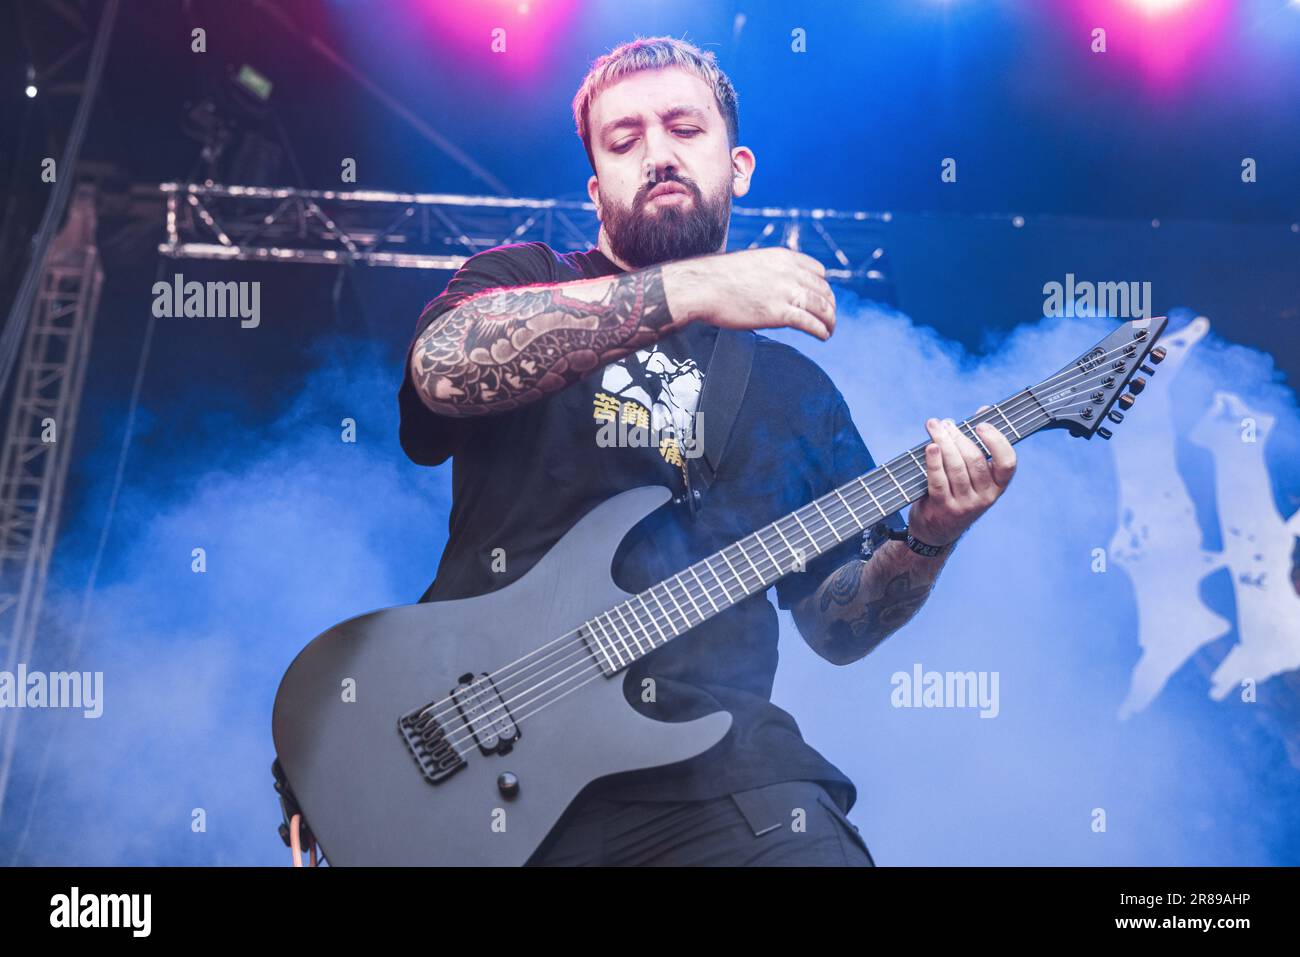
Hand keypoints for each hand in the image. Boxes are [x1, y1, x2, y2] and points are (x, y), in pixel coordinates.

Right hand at [663, 247, 835, 340]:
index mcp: (783, 257)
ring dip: (830, 320)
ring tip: (830, 330)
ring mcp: (785, 292)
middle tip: (829, 317)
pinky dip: (821, 331)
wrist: (701, 287)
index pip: (818, 270)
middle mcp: (789, 272)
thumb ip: (768, 271)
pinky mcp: (780, 313)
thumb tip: (771, 284)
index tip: (822, 297)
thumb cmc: (717, 278)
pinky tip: (823, 336)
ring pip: (822, 307)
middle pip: (823, 290)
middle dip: (830, 305)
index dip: (823, 286)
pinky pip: (810, 323)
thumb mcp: (750, 263)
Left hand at [907, 405, 1015, 546]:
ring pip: (955, 467)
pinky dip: (933, 461)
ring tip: (934, 427)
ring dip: (943, 442)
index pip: (1007, 463)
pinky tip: (930, 446)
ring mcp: (964, 504)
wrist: (936, 530)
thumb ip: (979, 442)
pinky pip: (938, 480)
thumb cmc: (956, 491)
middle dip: (958, 436)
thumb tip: (985, 410)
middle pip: (974, 460)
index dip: (996, 441)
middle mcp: (984, 497)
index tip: (981, 424)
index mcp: (997, 486)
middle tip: (945, 423)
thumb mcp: (972, 474)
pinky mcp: (943, 508)